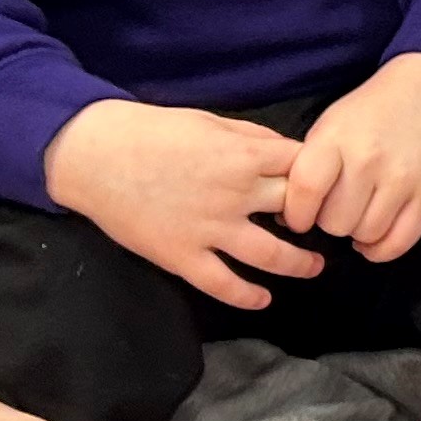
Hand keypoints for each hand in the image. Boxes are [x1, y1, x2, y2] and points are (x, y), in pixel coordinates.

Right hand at [43, 100, 322, 307]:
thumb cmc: (151, 131)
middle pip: (297, 211)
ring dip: (299, 264)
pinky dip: (247, 296)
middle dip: (316, 220)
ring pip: (271, 256)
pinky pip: (223, 284)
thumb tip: (286, 150)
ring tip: (314, 267)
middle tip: (326, 227)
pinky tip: (263, 299)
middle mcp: (235, 195)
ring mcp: (209, 229)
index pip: (304, 169)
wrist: (94, 154)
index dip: (320, 177)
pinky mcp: (182, 255)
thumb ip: (252, 137)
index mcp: (244, 157)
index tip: (324, 186)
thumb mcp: (210, 121)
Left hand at [283, 54, 420, 260]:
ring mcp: (402, 179)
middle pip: (335, 222)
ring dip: (357, 233)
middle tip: (335, 209)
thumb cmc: (371, 110)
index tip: (299, 217)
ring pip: (366, 234)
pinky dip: (381, 249)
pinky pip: (400, 242)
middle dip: (329, 222)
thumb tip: (286, 217)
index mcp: (336, 139)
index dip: (296, 214)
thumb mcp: (330, 126)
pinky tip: (373, 238)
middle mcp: (368, 161)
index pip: (304, 192)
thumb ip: (309, 166)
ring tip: (358, 216)